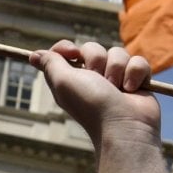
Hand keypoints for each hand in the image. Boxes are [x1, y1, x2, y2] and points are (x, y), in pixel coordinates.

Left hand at [29, 40, 159, 144]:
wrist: (125, 125)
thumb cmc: (91, 104)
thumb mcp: (63, 82)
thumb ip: (50, 63)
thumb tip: (34, 55)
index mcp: (71, 78)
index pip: (67, 50)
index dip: (68, 48)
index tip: (73, 53)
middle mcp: (92, 77)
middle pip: (93, 47)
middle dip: (97, 60)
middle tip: (100, 80)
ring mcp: (116, 79)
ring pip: (119, 52)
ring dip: (118, 69)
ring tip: (118, 89)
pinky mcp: (137, 80)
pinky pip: (139, 61)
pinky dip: (136, 74)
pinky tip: (132, 90)